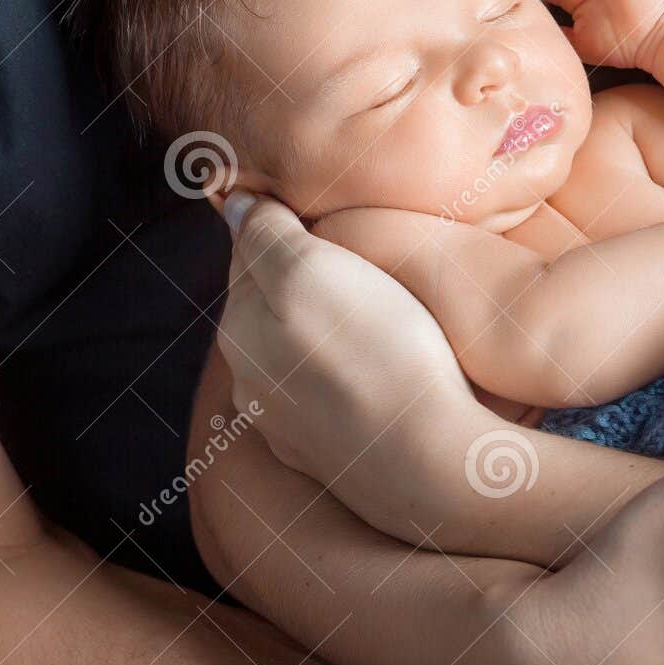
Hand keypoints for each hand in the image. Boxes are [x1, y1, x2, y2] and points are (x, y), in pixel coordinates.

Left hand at [213, 191, 471, 481]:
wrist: (428, 462)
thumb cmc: (376, 355)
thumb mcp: (311, 269)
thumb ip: (266, 234)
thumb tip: (235, 202)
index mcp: (239, 330)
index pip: (248, 256)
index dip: (285, 228)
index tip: (325, 216)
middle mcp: (252, 384)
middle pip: (272, 310)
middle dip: (304, 285)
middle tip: (358, 264)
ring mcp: (289, 428)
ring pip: (299, 359)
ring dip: (327, 335)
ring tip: (376, 319)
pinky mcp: (331, 458)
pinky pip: (331, 401)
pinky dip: (348, 380)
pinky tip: (379, 376)